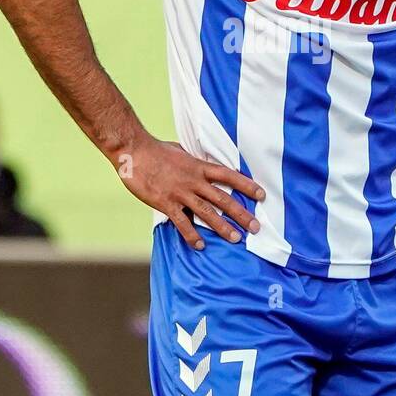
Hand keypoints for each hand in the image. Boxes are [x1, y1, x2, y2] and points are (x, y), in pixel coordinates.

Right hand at [114, 133, 264, 250]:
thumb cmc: (156, 149)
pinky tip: (200, 245)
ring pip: (207, 212)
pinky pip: (182, 222)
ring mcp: (181, 192)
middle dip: (241, 213)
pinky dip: (192, 234)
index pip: (229, 176)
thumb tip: (202, 163)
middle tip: (255, 227)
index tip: (262, 195)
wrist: (134, 150)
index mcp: (199, 166)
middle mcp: (194, 180)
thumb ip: (194, 162)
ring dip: (223, 227)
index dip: (247, 185)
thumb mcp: (181, 151)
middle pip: (223, 198)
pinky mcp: (166, 202)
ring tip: (236, 238)